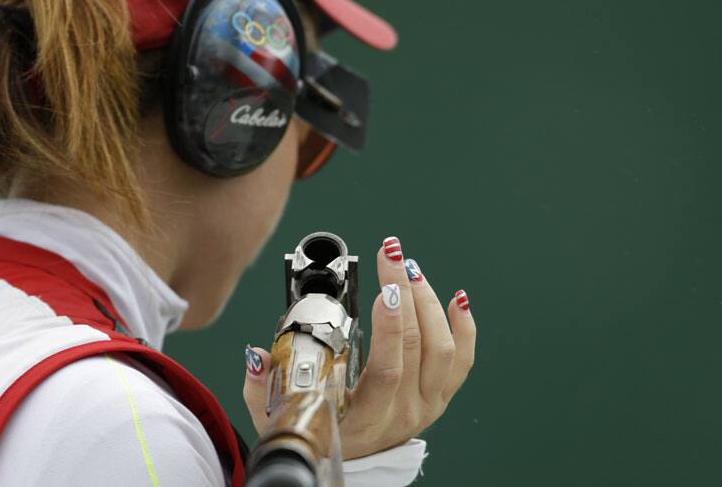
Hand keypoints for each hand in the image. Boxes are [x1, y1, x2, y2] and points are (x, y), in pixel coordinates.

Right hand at [243, 236, 476, 458]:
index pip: (387, 371)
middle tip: (390, 256)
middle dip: (404, 293)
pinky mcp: (441, 396)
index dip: (391, 329)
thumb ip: (262, 389)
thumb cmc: (316, 438)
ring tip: (409, 269)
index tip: (384, 290)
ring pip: (442, 348)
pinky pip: (463, 361)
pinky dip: (464, 326)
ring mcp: (427, 405)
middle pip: (416, 347)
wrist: (351, 467)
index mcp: (365, 421)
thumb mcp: (282, 421)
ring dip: (428, 302)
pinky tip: (456, 297)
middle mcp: (402, 413)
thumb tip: (257, 353)